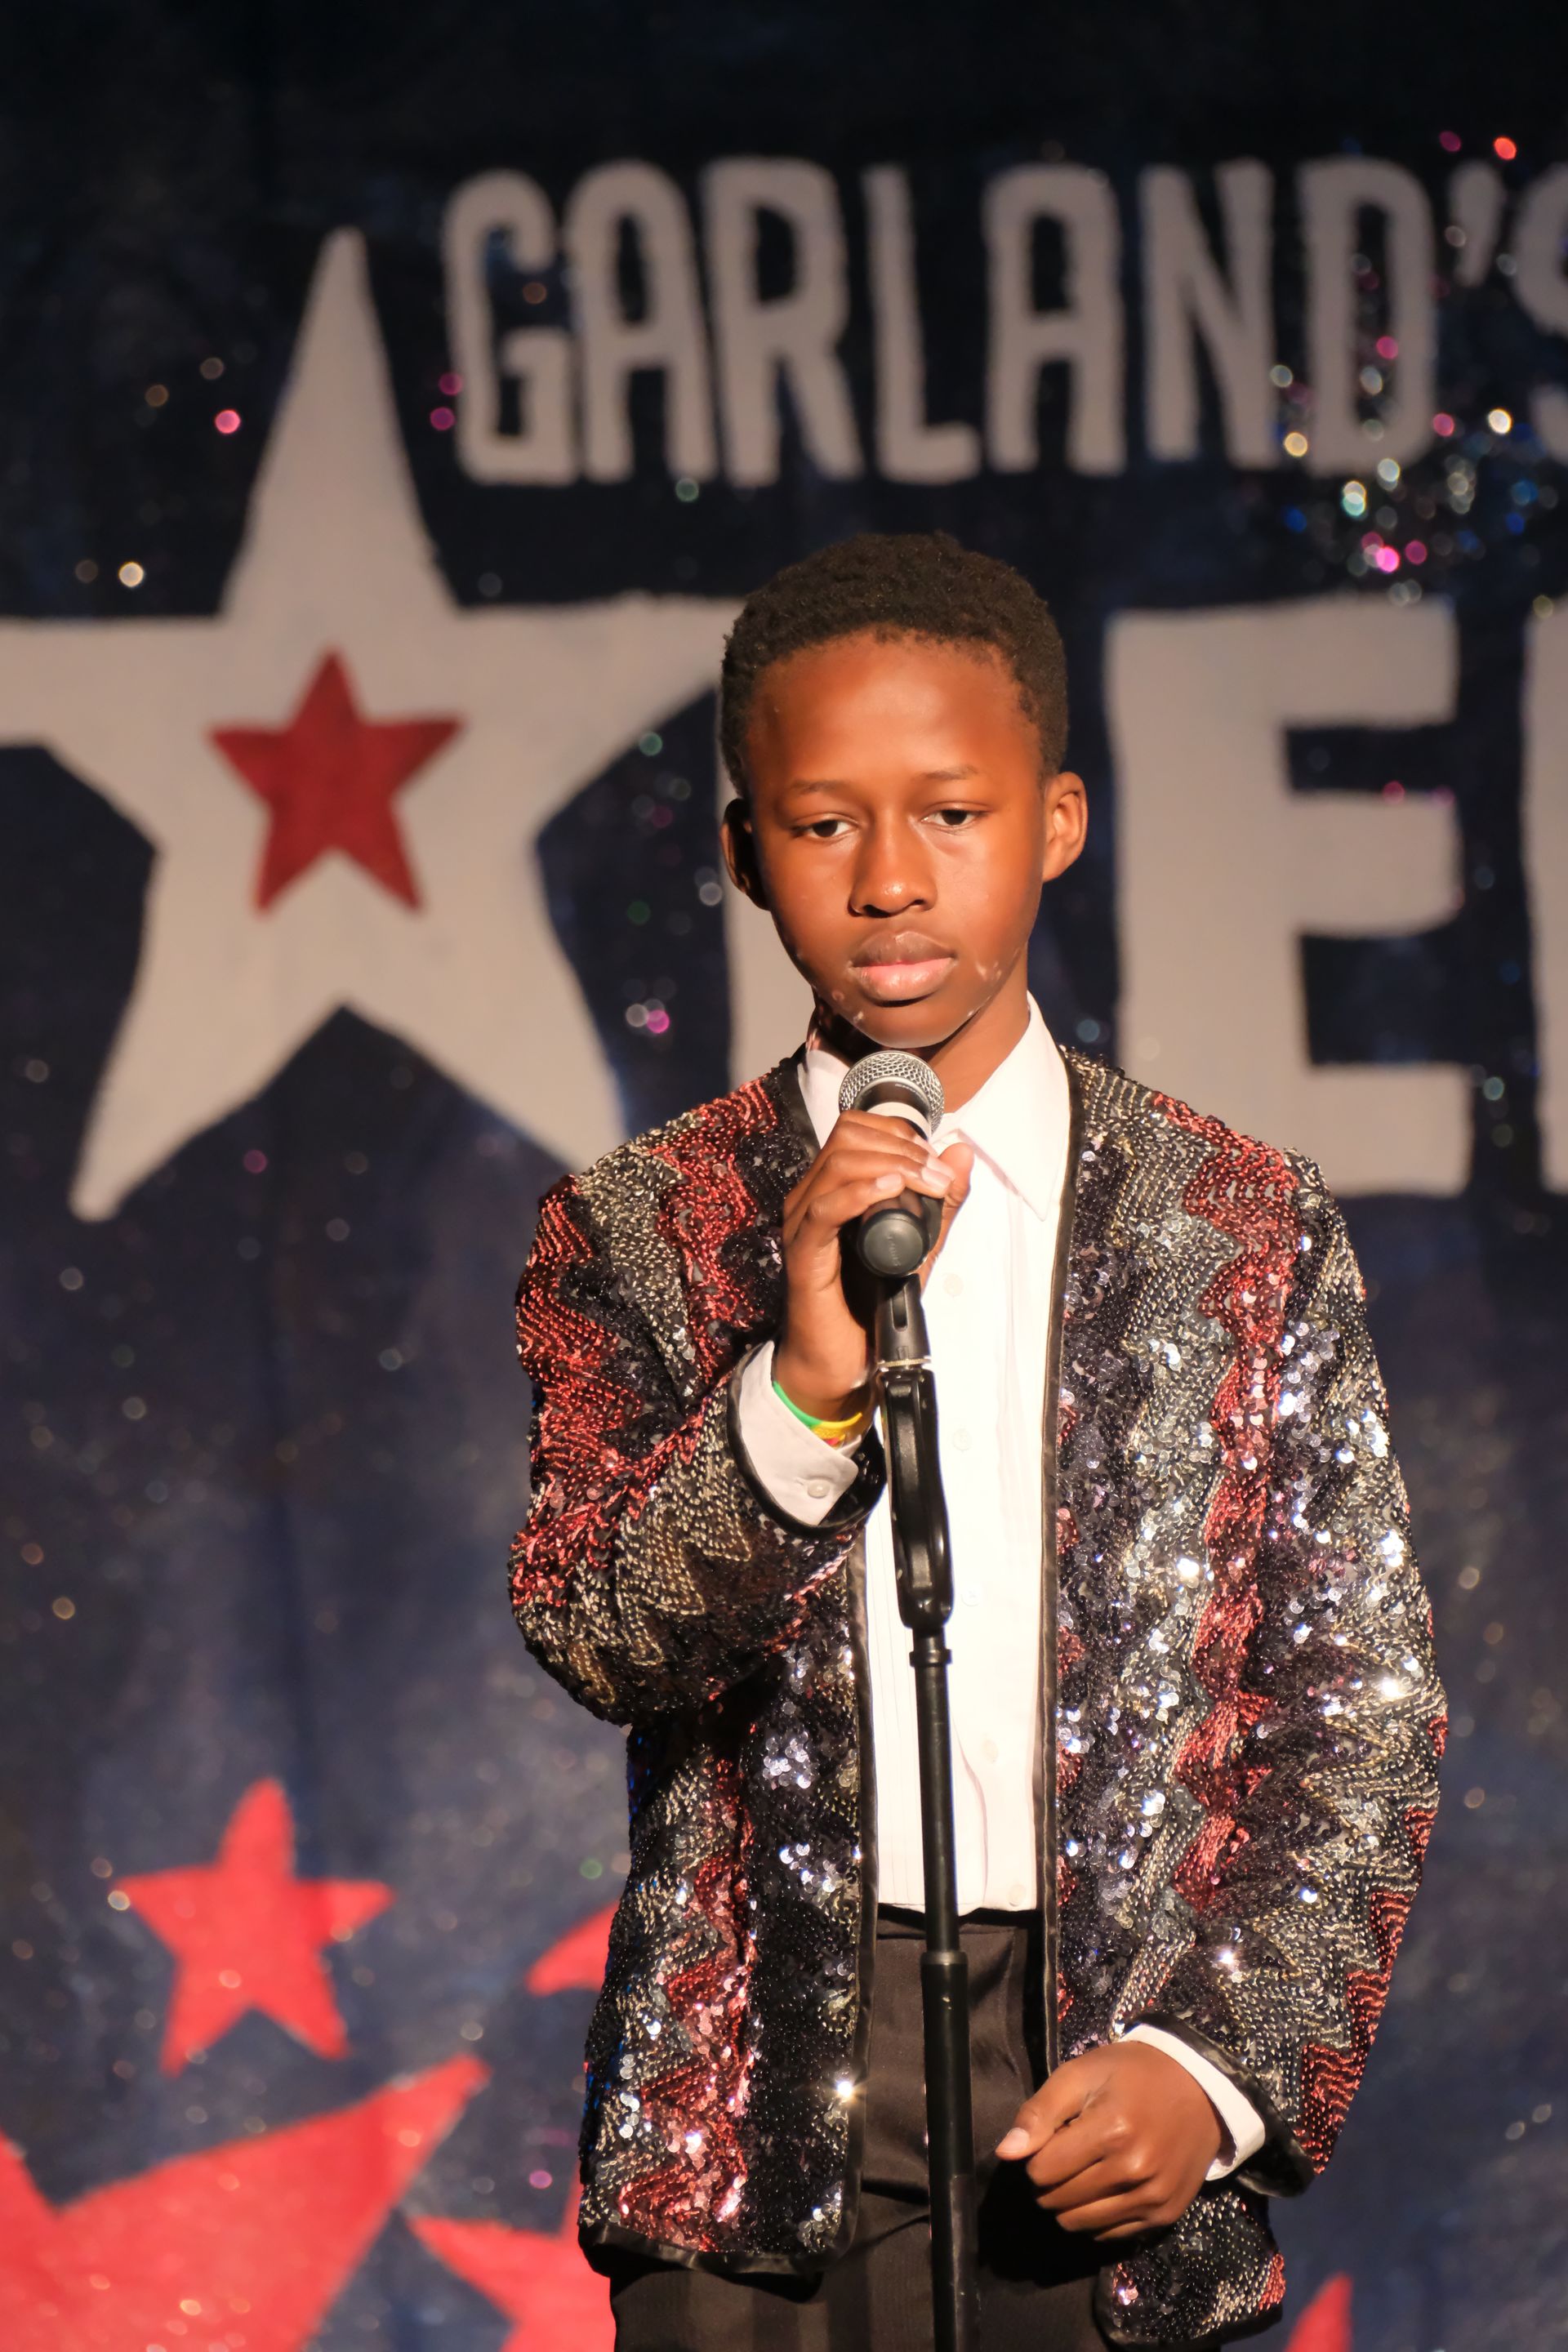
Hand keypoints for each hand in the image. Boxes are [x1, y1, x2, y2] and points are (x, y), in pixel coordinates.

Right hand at [773, 1113, 973, 1419]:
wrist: (840, 1360)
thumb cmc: (870, 1303)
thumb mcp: (919, 1245)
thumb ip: (941, 1201)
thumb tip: (960, 1153)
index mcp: (832, 1189)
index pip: (855, 1129)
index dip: (897, 1131)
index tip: (934, 1157)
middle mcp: (811, 1198)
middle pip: (846, 1137)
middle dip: (900, 1146)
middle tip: (937, 1174)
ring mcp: (802, 1224)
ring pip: (838, 1165)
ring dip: (890, 1165)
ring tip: (925, 1182)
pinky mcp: (803, 1254)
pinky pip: (824, 1209)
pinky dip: (860, 1193)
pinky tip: (890, 1191)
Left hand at [995, 2041, 1223, 2240]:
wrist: (1200, 2089)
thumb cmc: (1132, 2074)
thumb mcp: (1081, 2074)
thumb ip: (1040, 2112)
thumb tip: (1006, 2153)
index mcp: (1111, 2130)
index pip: (1041, 2171)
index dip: (1036, 2155)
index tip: (1052, 2138)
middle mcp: (1134, 2172)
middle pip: (1057, 2202)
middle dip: (1049, 2181)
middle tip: (1066, 2155)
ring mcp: (1152, 2198)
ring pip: (1079, 2224)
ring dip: (1069, 2203)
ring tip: (1084, 2171)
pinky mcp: (1165, 2215)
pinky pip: (1109, 2236)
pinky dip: (1097, 2217)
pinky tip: (1106, 2188)